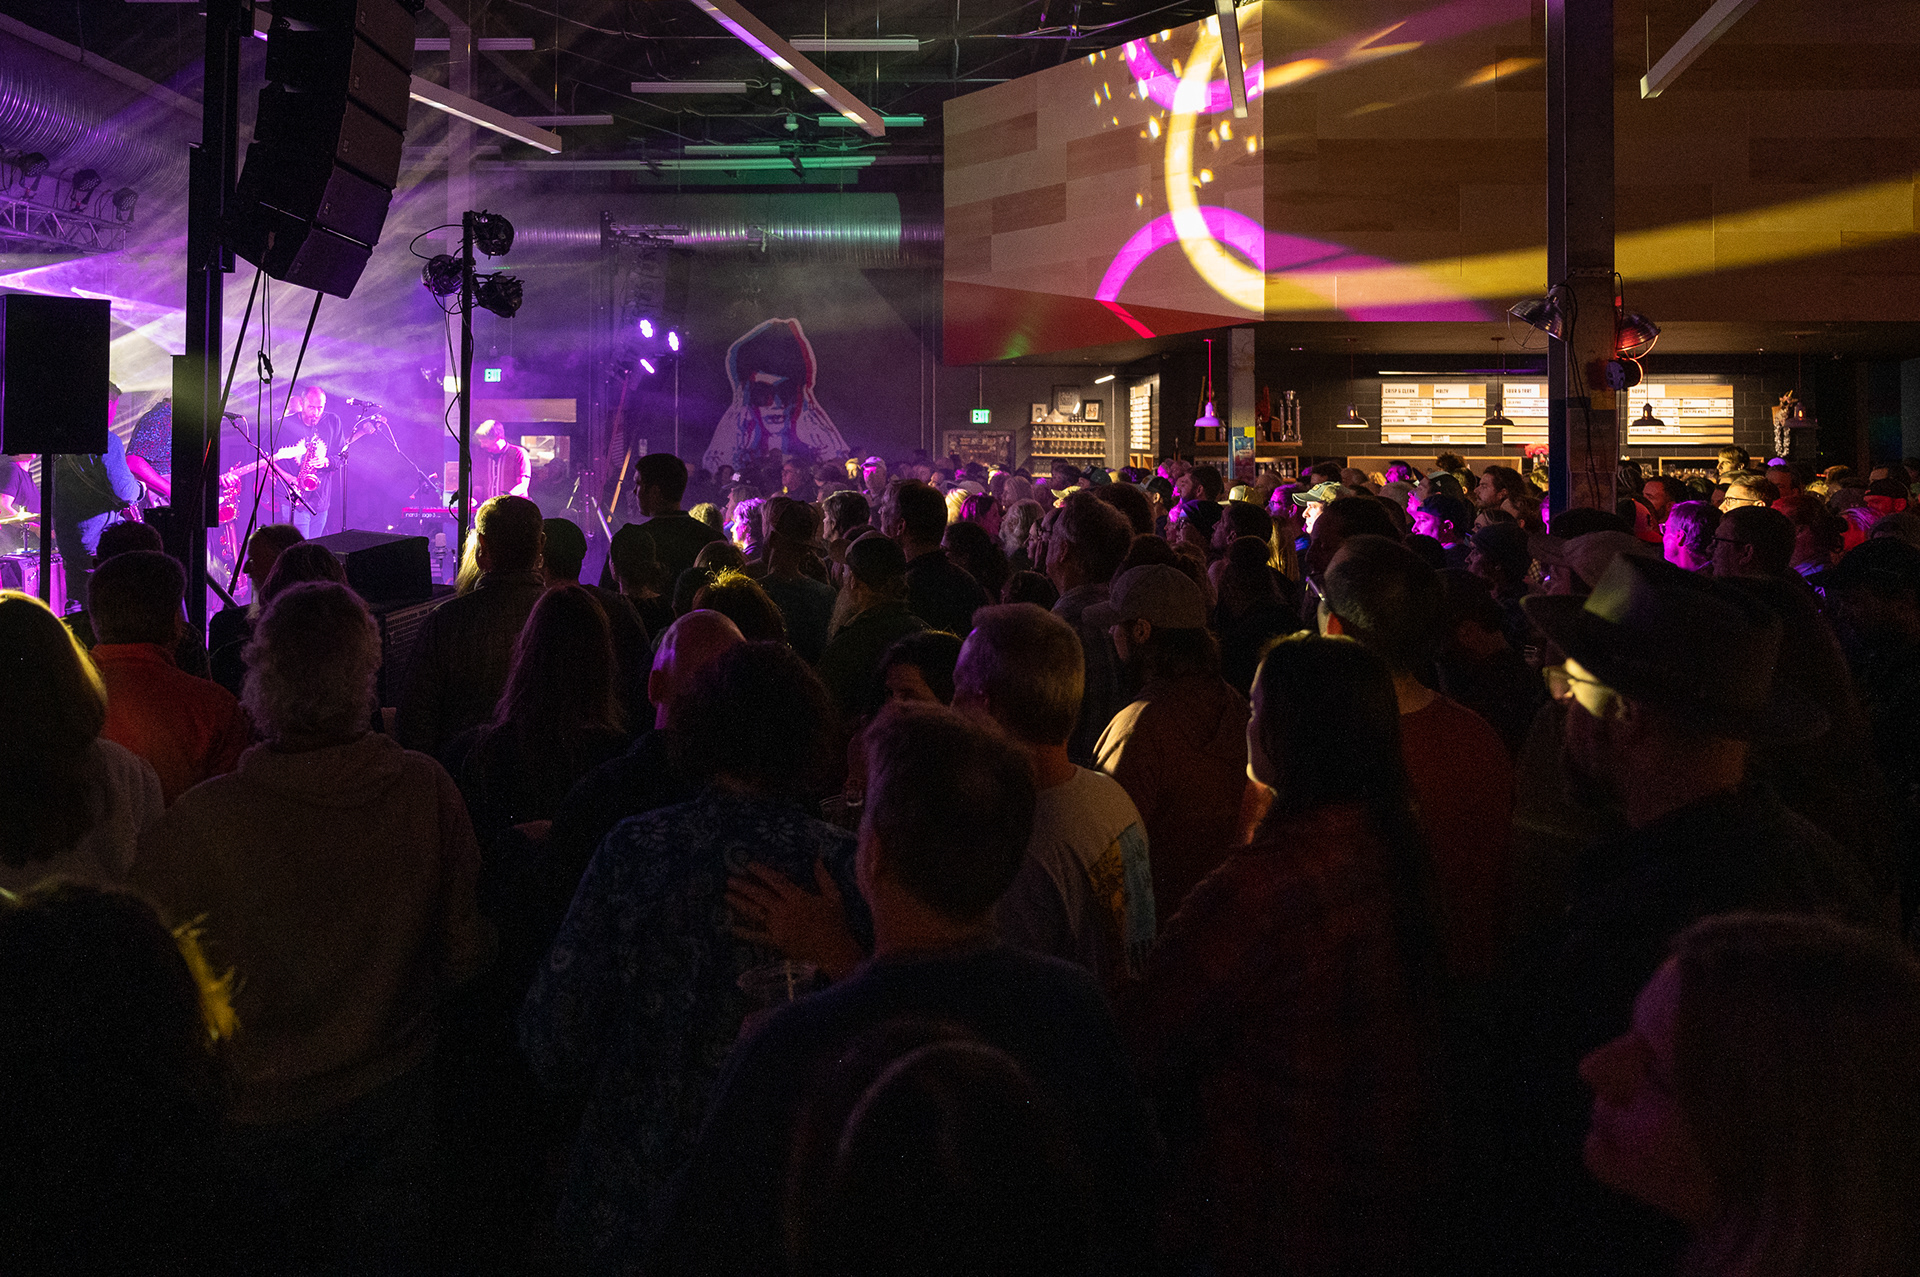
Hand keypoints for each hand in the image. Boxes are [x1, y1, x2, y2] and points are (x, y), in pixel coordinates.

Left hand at [727, 858, 864, 979]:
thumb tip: (818, 858)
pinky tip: (732, 927)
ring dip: (740, 904)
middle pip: (760, 896)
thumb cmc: (835, 924)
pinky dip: (745, 932)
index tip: (749, 865)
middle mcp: (784, 911)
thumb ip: (824, 878)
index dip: (762, 872)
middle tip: (729, 880)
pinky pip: (757, 936)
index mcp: (798, 898)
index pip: (776, 881)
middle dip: (744, 887)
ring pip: (755, 913)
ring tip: (726, 896)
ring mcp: (778, 928)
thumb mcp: (834, 897)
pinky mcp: (776, 943)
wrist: (834, 954)